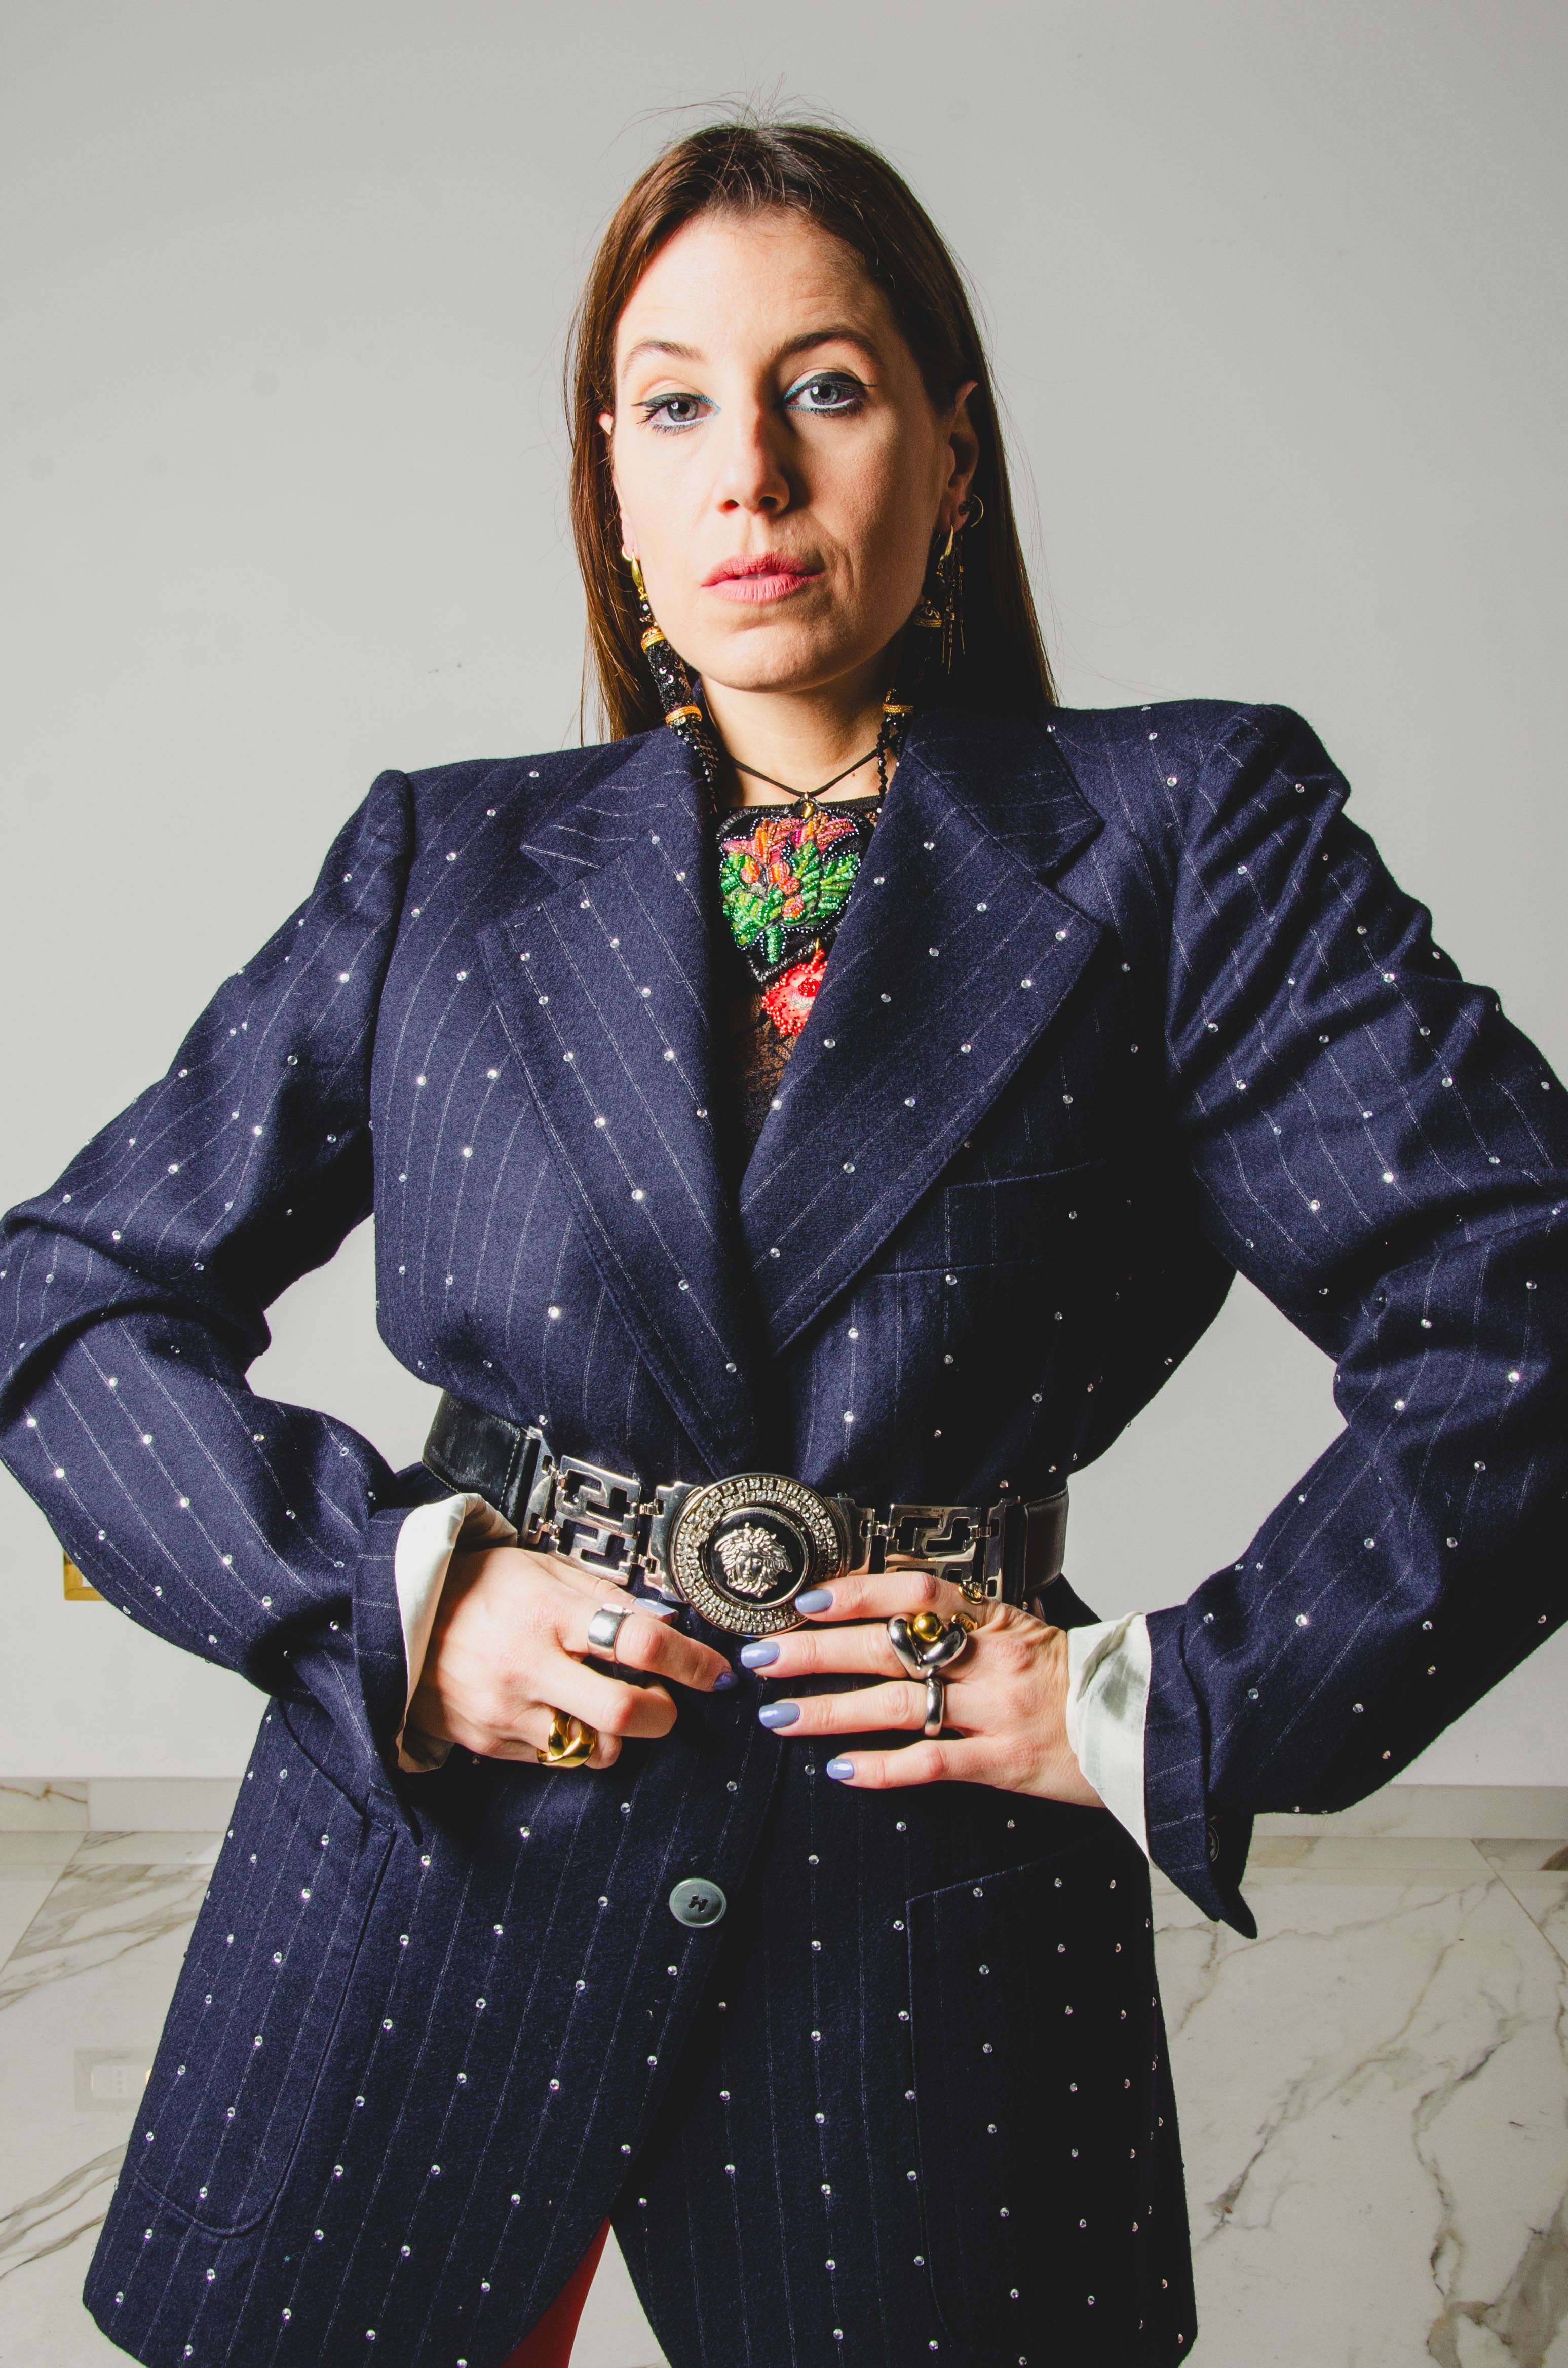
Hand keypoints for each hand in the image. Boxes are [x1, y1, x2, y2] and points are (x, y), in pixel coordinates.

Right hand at [406, 1545, 734, 1768]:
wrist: (397, 1620)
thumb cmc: (478, 1586)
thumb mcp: (541, 1568)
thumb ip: (602, 1595)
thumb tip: (660, 1622)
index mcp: (548, 1613)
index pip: (637, 1643)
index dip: (690, 1662)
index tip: (716, 1672)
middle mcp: (529, 1666)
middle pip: (626, 1714)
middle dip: (665, 1715)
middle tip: (668, 1703)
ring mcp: (508, 1711)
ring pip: (595, 1749)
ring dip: (616, 1734)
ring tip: (605, 1704)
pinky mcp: (491, 1743)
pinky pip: (555, 1759)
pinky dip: (572, 1741)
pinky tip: (562, 1712)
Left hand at [739, 1564, 1102, 1802]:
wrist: (1141, 1723)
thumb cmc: (1076, 1677)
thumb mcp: (1024, 1631)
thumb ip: (966, 1620)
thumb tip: (898, 1598)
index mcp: (995, 1620)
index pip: (917, 1592)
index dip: (858, 1592)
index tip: (808, 1599)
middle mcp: (990, 1660)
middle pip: (888, 1648)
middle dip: (817, 1651)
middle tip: (765, 1654)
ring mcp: (996, 1712)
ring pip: (898, 1705)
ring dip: (830, 1711)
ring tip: (780, 1716)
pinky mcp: (1003, 1762)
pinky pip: (932, 1761)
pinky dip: (883, 1766)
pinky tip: (842, 1769)